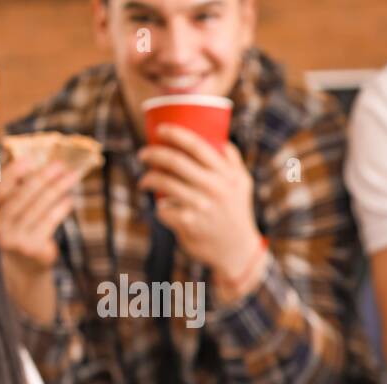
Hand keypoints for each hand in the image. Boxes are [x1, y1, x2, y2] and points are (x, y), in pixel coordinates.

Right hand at [0, 155, 79, 274]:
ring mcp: (14, 237)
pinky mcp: (31, 247)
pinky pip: (49, 222)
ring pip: (39, 207)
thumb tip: (32, 159)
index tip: (30, 159)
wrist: (24, 265)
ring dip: (58, 189)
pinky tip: (70, 199)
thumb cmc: (19, 228)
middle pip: (22, 196)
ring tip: (72, 176)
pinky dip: (61, 208)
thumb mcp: (12, 209)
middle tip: (59, 164)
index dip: (13, 172)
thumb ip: (16, 188)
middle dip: (42, 177)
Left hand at [138, 125, 263, 293]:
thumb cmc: (236, 211)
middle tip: (144, 154)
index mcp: (228, 175)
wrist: (238, 250)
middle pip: (176, 162)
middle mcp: (216, 189)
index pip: (197, 146)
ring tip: (145, 179)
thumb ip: (233, 161)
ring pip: (165, 183)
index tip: (160, 129)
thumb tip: (219, 139)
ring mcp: (202, 207)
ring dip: (149, 178)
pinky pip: (163, 209)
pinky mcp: (190, 224)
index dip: (174, 133)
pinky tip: (161, 208)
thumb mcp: (243, 185)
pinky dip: (159, 208)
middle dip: (154, 154)